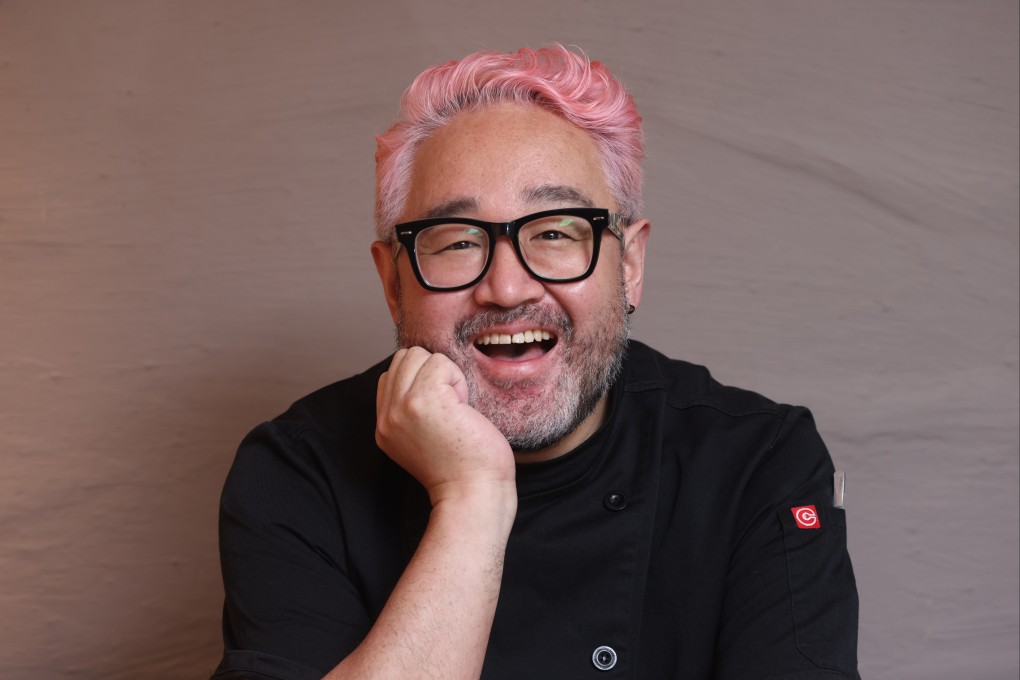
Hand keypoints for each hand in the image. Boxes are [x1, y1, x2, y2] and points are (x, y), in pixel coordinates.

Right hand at [376, 347, 515, 506]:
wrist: (473, 493)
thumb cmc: (463, 467)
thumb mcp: (420, 439)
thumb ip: (410, 410)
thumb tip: (422, 372)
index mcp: (385, 426)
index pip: (391, 375)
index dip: (421, 380)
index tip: (441, 409)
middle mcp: (387, 416)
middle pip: (403, 358)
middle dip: (432, 371)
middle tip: (451, 406)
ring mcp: (403, 406)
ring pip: (419, 355)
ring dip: (444, 373)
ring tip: (455, 406)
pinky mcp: (425, 399)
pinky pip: (441, 362)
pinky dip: (458, 378)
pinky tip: (463, 407)